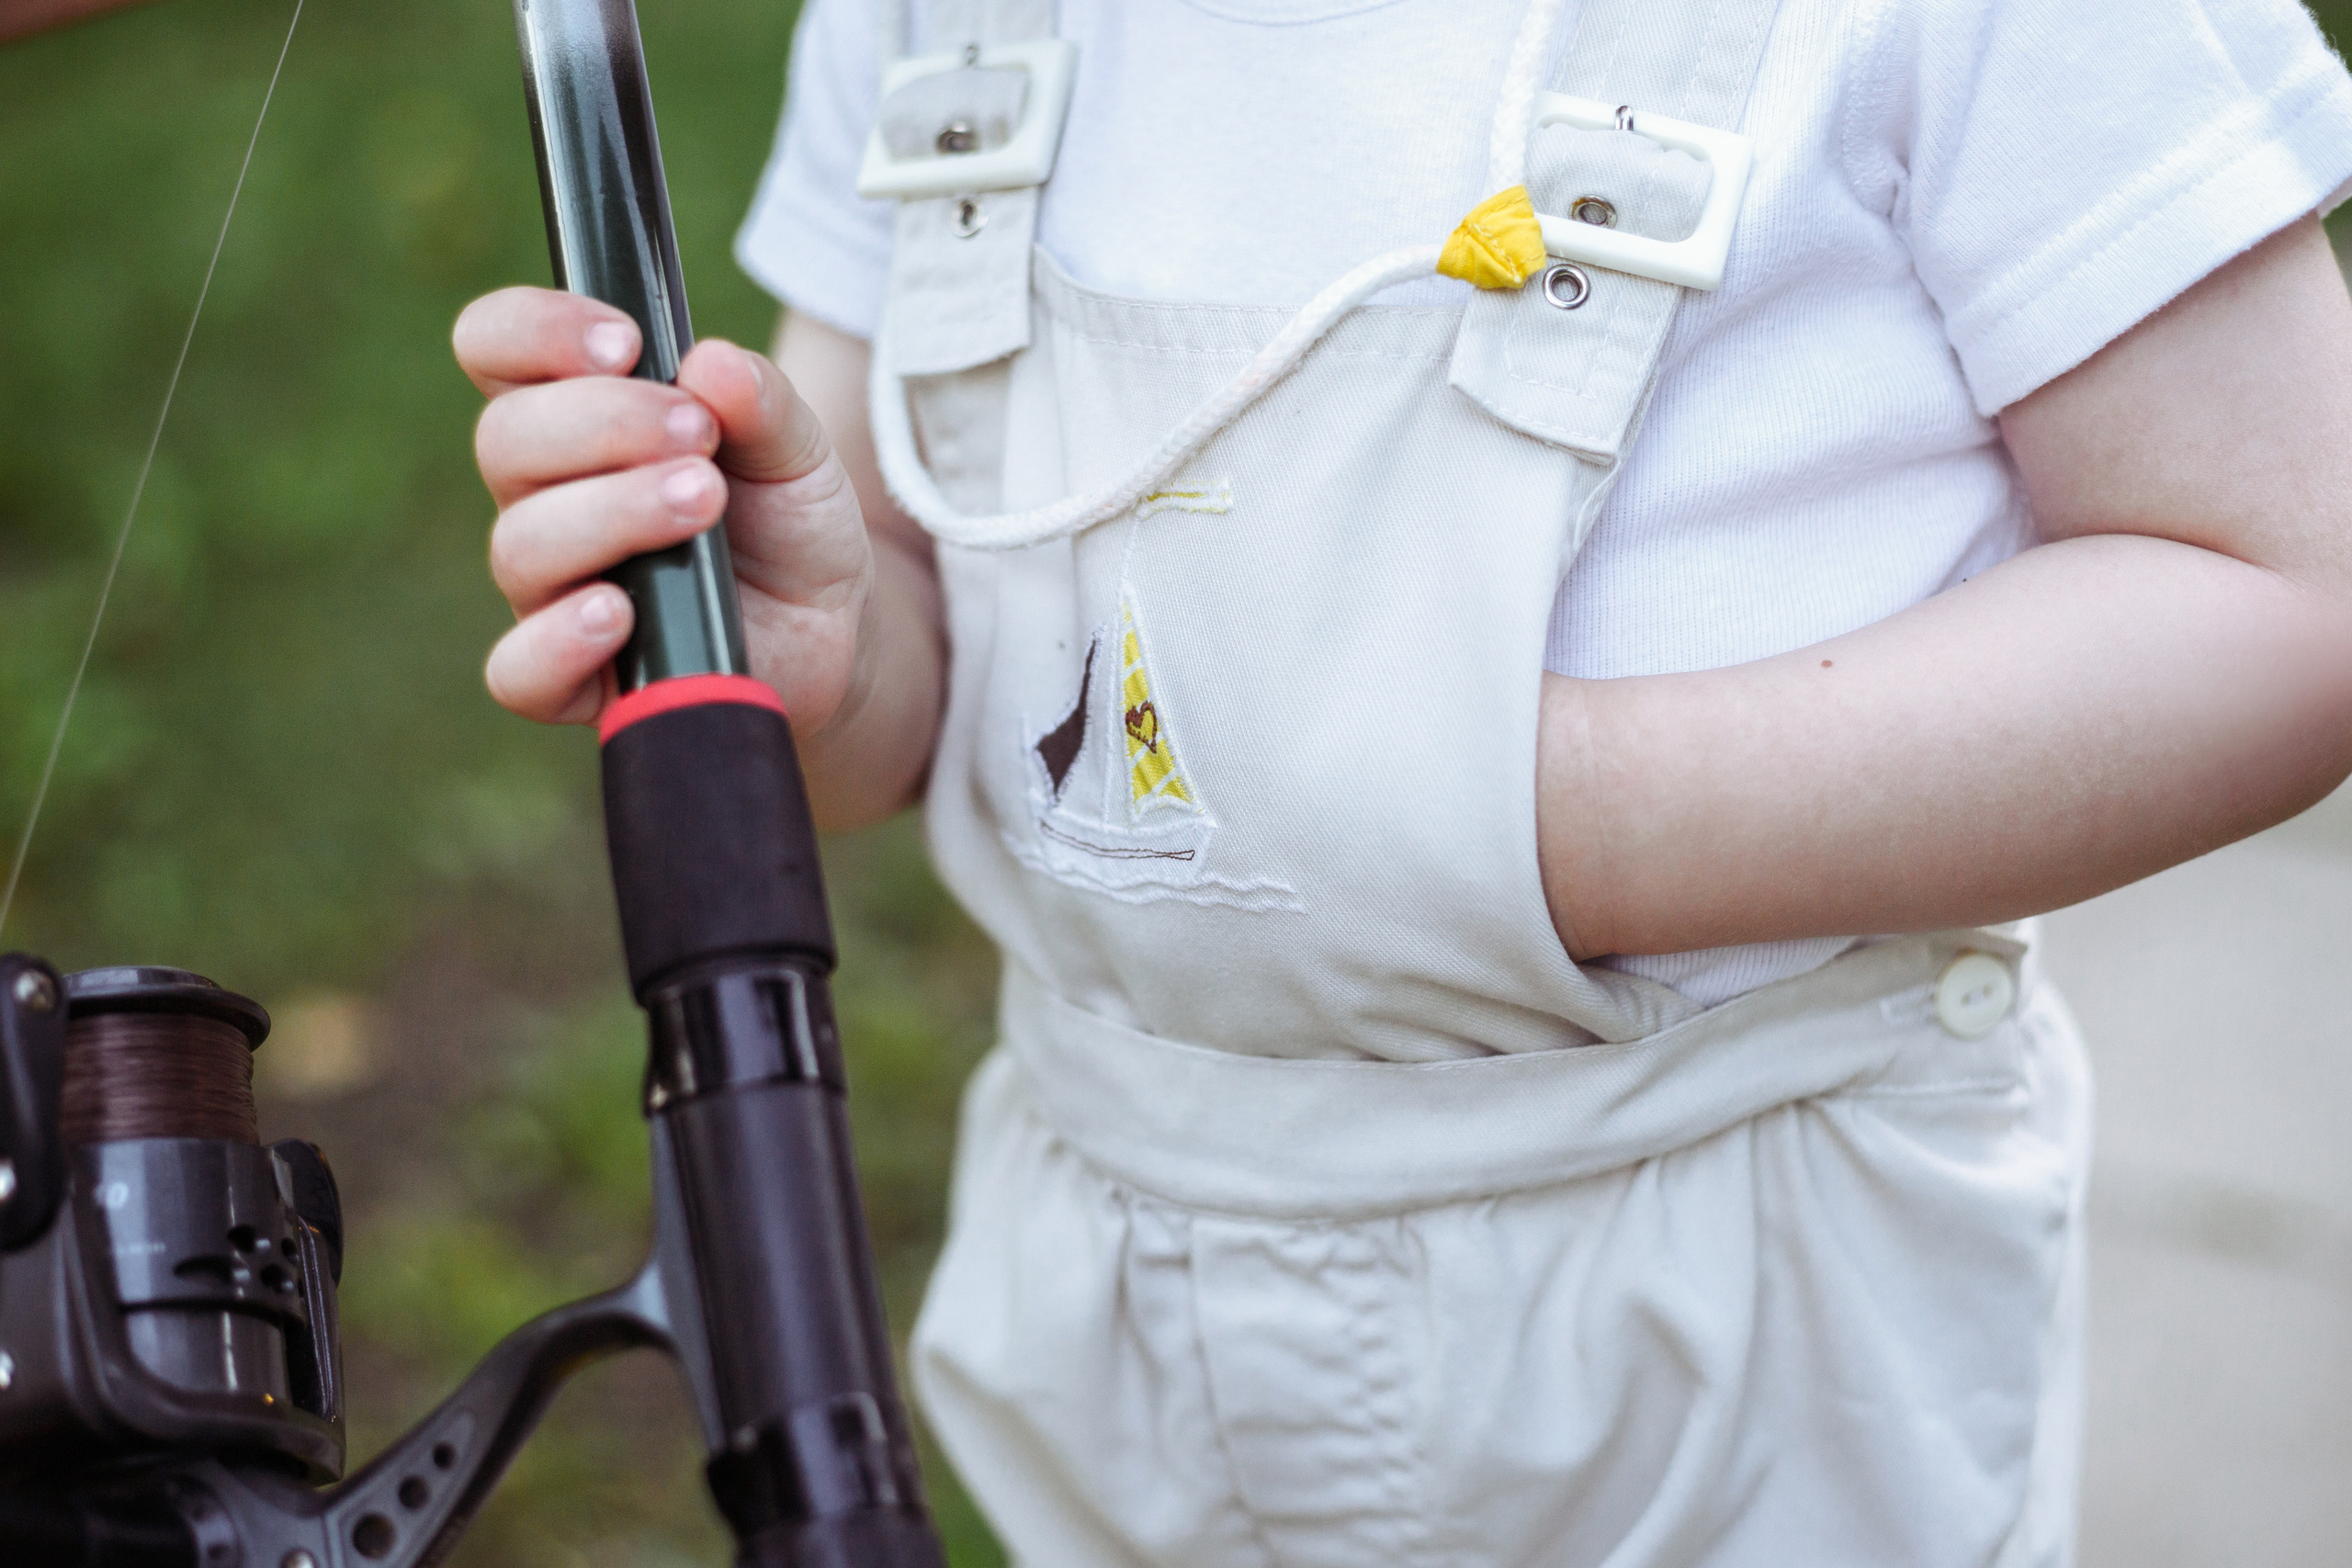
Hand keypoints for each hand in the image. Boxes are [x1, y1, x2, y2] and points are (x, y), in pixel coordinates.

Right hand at [454, 287, 872, 732]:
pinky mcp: (575, 678)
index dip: (536, 329)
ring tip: (705, 501)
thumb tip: (712, 364)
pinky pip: (519, 669)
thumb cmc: (789, 523)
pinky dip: (559, 639)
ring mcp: (551, 590)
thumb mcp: (798, 448)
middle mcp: (544, 499)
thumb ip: (762, 400)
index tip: (626, 341)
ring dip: (614, 510)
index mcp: (576, 419)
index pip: (495, 348)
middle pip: (505, 439)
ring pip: (521, 544)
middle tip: (699, 433)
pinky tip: (620, 612)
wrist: (832, 629)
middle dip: (605, 421)